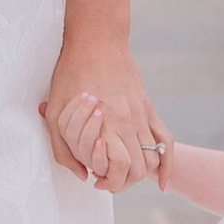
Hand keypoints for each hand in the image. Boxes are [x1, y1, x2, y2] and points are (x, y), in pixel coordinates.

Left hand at [44, 42, 167, 190]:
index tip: (96, 180)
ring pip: (152, 159)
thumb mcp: (55, 111)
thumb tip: (82, 174)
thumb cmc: (71, 73)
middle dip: (123, 182)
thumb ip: (63, 148)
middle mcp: (128, 122)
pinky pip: (166, 142)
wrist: (97, 40)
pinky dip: (167, 164)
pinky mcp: (148, 109)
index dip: (109, 181)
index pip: (118, 166)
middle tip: (107, 180)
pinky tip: (161, 180)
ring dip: (140, 174)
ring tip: (123, 175)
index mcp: (105, 122)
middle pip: (139, 169)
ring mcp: (142, 116)